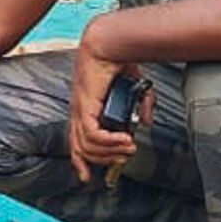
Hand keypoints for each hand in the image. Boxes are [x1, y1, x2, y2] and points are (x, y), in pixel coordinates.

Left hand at [68, 32, 151, 183]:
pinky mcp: (85, 106)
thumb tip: (145, 124)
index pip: (76, 142)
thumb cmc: (119, 62)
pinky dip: (109, 142)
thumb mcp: (134, 89)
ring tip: (128, 148)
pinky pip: (92, 135)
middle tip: (125, 156)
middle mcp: (79, 112)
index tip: (86, 177)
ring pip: (87, 146)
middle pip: (81, 150)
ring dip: (110, 152)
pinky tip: (125, 140)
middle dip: (105, 160)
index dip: (79, 161)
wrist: (110, 44)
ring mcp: (80, 109)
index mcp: (85, 109)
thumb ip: (139, 107)